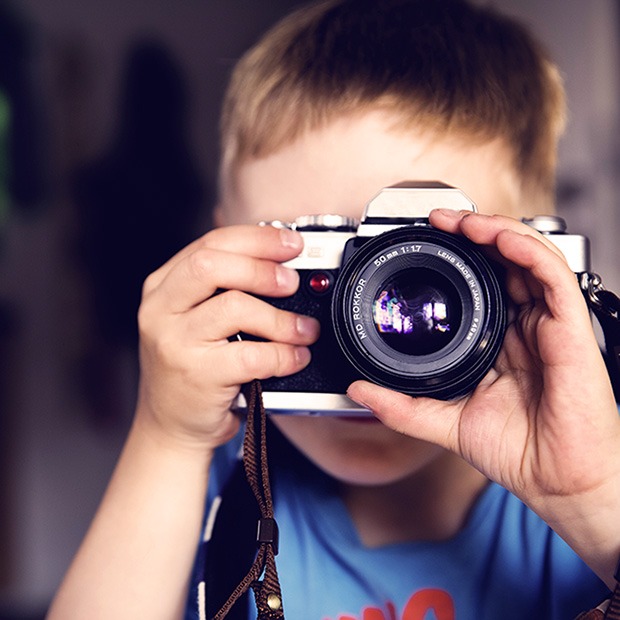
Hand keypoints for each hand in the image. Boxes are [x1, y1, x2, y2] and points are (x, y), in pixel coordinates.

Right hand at [135, 224, 319, 451]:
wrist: (170, 426)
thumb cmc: (191, 369)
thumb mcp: (194, 319)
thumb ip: (224, 289)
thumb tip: (281, 264)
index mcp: (163, 287)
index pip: (210, 244)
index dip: (256, 239)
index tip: (290, 243)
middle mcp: (161, 310)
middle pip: (212, 265)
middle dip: (262, 268)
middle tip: (292, 282)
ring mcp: (175, 343)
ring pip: (234, 307)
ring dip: (281, 317)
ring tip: (303, 329)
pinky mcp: (197, 375)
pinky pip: (251, 355)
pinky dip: (283, 354)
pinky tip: (295, 357)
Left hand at [346, 210, 619, 581]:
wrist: (556, 482)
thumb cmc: (517, 451)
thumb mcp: (445, 422)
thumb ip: (401, 405)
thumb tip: (358, 390)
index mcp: (502, 340)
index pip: (485, 281)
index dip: (460, 256)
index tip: (427, 241)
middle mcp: (526, 325)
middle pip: (506, 260)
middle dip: (474, 231)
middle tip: (440, 220)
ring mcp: (549, 324)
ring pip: (530, 257)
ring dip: (498, 231)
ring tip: (463, 221)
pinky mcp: (571, 330)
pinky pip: (554, 277)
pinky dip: (527, 251)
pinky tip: (500, 239)